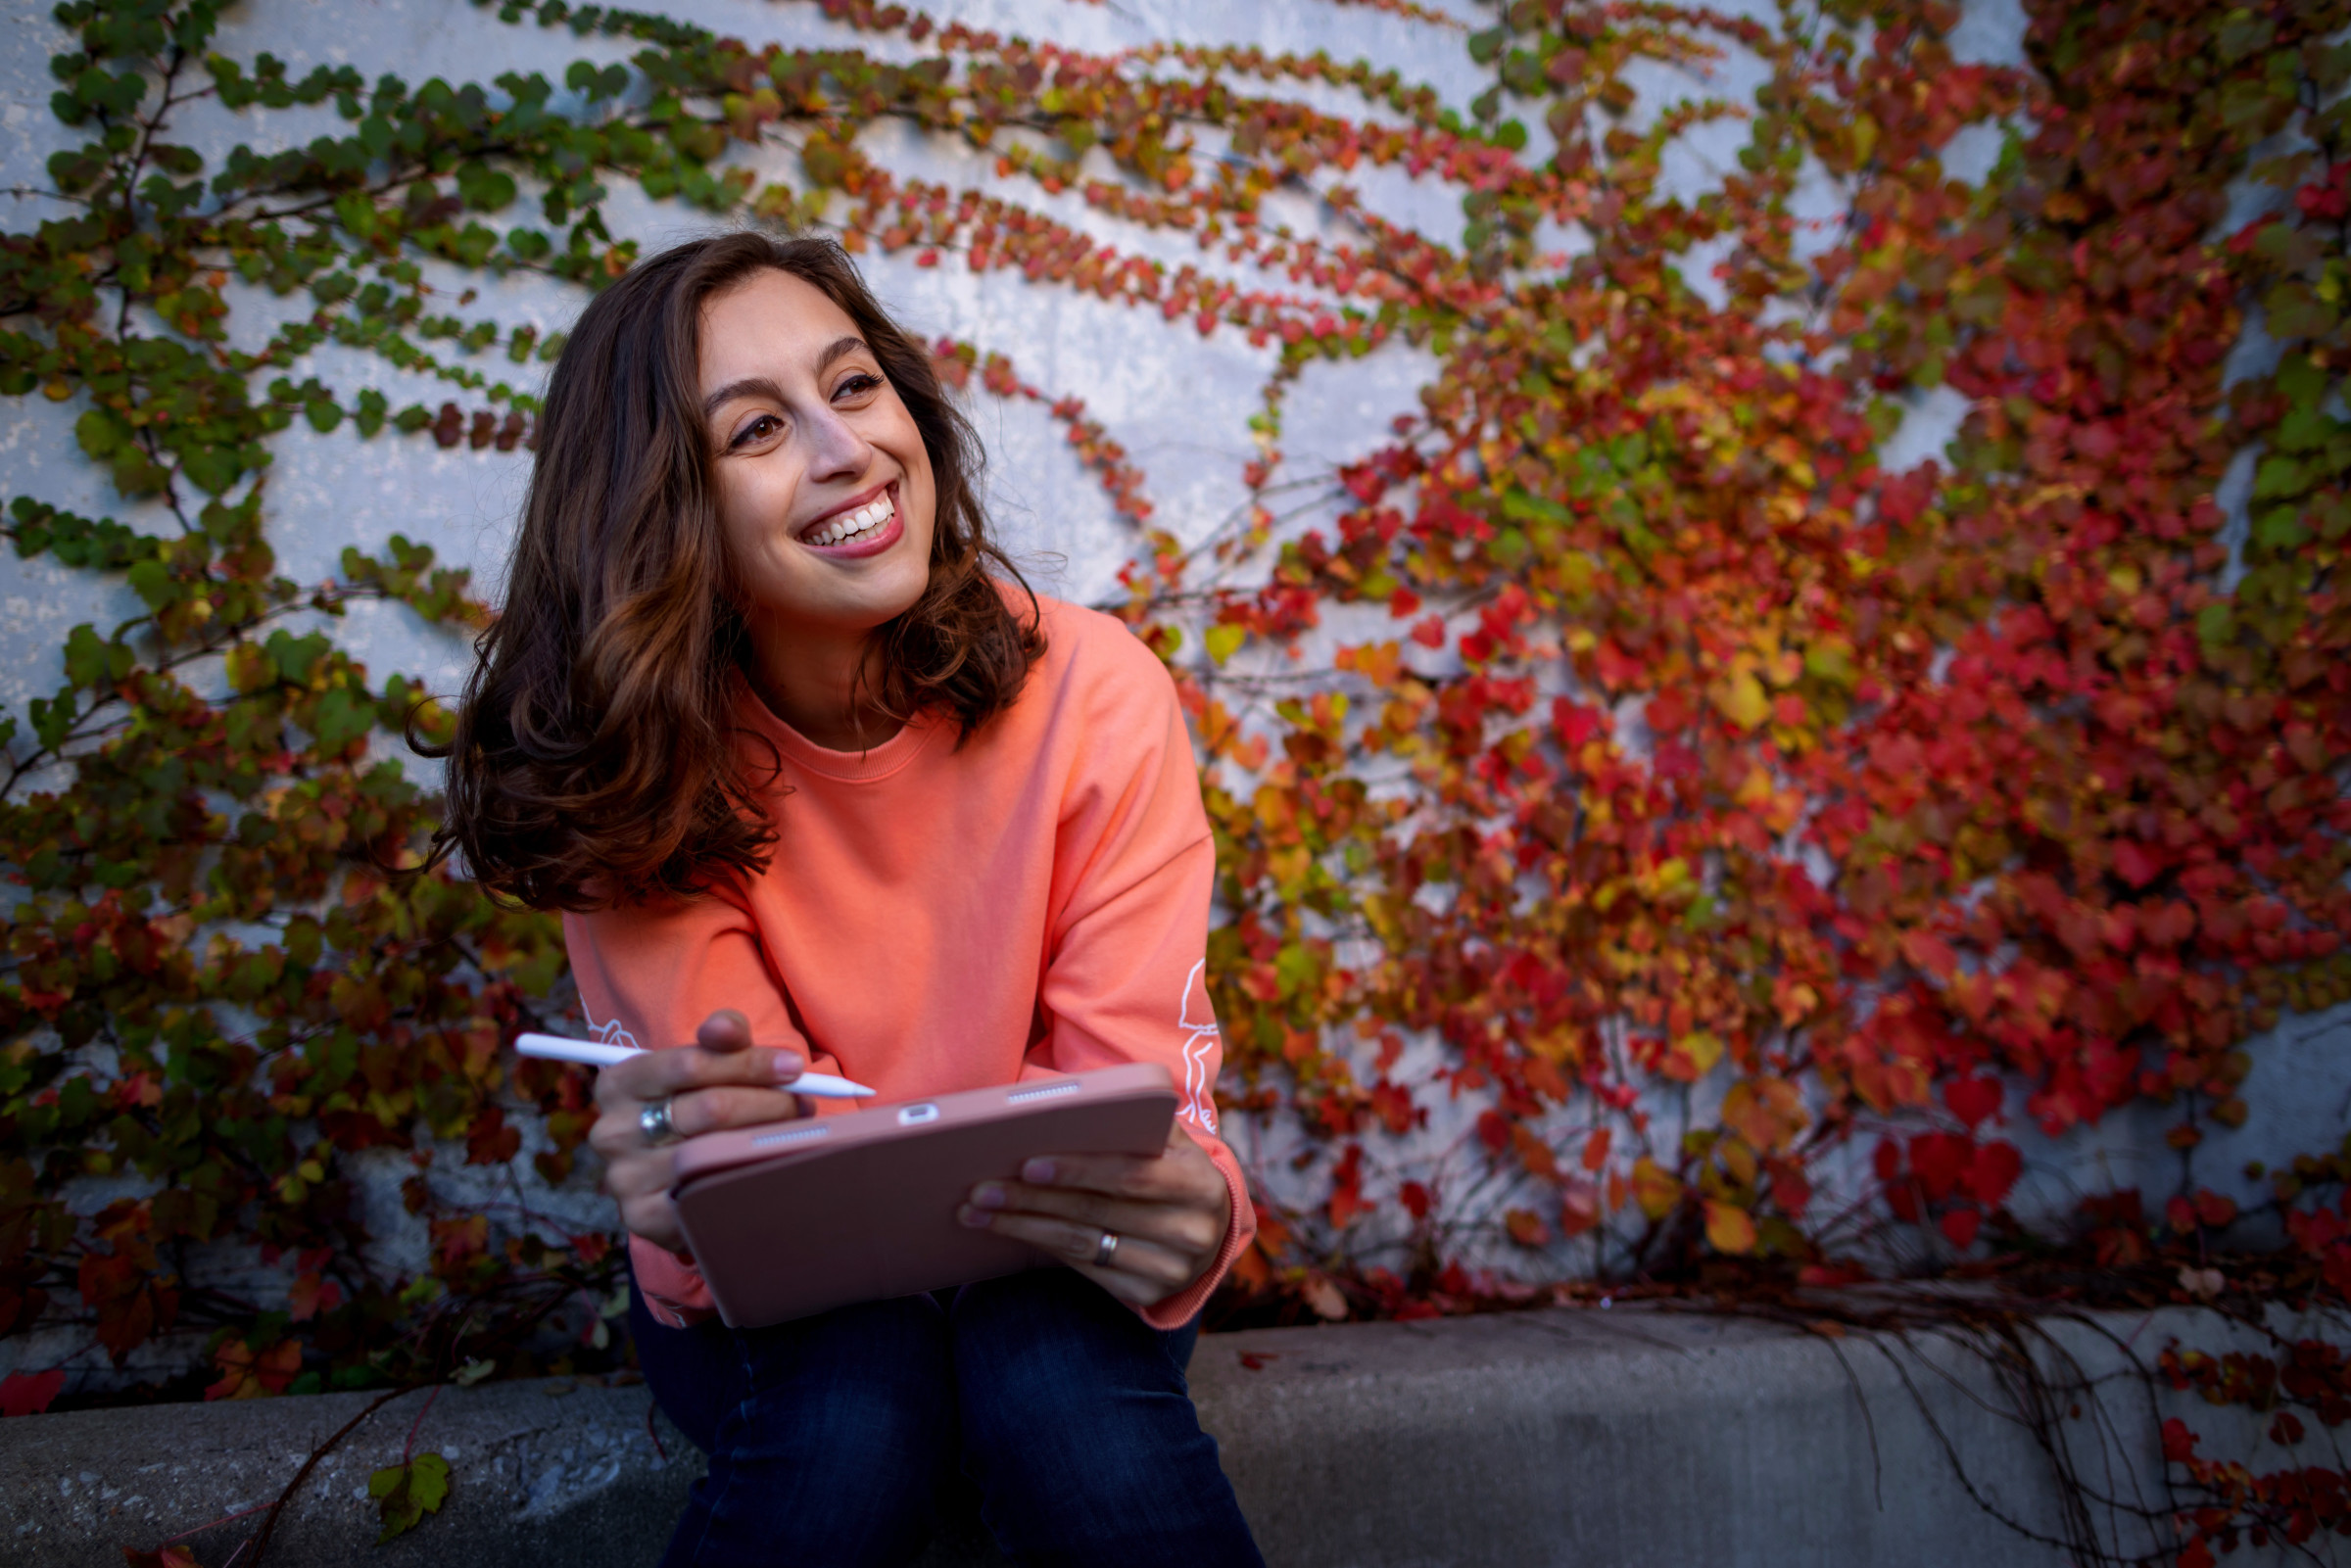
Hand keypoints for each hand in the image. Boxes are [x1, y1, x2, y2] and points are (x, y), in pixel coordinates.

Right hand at [587, 1009, 807, 1255]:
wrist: (679, 1175)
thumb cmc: (697, 1106)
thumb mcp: (707, 1066)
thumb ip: (722, 1038)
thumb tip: (725, 1026)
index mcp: (619, 1082)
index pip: (688, 1064)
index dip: (748, 1063)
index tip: (793, 1067)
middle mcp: (612, 1130)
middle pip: (708, 1109)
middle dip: (768, 1102)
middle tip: (804, 1104)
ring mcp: (624, 1177)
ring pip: (712, 1152)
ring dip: (765, 1140)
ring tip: (794, 1133)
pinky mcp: (642, 1217)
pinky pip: (707, 1195)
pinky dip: (745, 1178)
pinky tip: (768, 1169)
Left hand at [957, 1118, 1232, 1311]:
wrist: (1208, 1223)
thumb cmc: (1168, 1166)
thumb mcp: (1164, 1140)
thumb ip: (1129, 1119)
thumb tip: (1056, 1103)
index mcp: (1200, 1182)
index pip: (1131, 1176)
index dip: (1078, 1170)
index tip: (1028, 1165)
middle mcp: (1193, 1231)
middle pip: (1097, 1213)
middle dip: (1033, 1200)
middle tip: (981, 1190)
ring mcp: (1174, 1269)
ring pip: (1083, 1245)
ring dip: (1023, 1227)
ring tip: (978, 1213)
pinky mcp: (1151, 1294)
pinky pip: (1087, 1270)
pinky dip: (1044, 1247)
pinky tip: (1011, 1232)